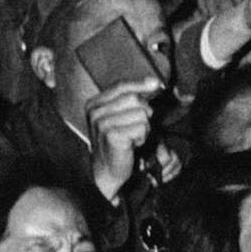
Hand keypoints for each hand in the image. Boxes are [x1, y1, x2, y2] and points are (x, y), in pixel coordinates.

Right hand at [87, 79, 163, 203]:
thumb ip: (133, 98)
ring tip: (132, 137)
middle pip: (135, 99)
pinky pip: (142, 128)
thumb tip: (154, 82)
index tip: (156, 83)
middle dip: (143, 113)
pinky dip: (142, 137)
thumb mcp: (120, 115)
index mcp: (94, 103)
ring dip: (144, 127)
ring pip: (142, 114)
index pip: (121, 86)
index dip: (141, 84)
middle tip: (134, 127)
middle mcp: (95, 112)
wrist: (108, 169)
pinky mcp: (112, 136)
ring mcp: (102, 124)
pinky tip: (131, 144)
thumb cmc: (118, 141)